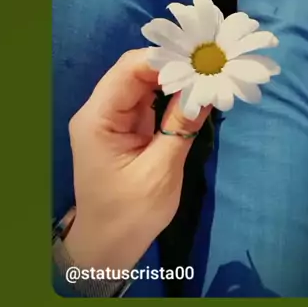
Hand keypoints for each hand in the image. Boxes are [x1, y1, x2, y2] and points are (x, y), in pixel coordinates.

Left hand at [63, 48, 210, 271]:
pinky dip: (171, 94)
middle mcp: (100, 110)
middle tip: (210, 65)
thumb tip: (207, 89)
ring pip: (144, 82)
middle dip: (173, 65)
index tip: (200, 60)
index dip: (164, 59)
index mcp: (97, 118)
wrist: (108, 247)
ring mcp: (112, 117)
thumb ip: (181, 127)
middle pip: (136, 70)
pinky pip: (148, 98)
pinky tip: (194, 91)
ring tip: (207, 74)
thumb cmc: (130, 214)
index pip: (128, 69)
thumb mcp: (160, 171)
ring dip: (175, 78)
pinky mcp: (125, 126)